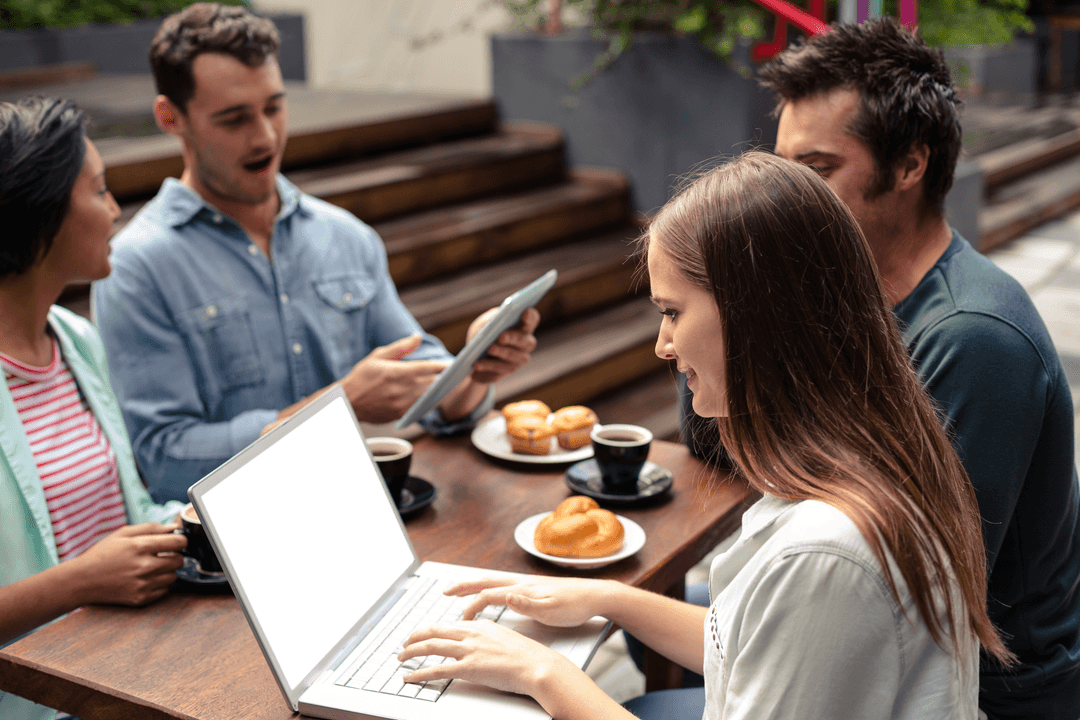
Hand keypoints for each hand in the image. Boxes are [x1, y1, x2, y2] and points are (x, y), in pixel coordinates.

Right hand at [71, 523, 186, 606]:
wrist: (80, 581)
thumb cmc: (101, 554)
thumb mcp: (123, 534)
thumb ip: (151, 528)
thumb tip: (173, 528)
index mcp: (141, 546)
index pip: (179, 542)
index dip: (180, 541)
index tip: (176, 542)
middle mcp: (144, 566)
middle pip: (179, 560)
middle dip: (174, 556)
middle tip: (162, 555)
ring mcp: (143, 585)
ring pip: (174, 576)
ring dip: (167, 571)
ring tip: (152, 567)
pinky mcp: (140, 599)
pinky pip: (164, 591)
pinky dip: (159, 584)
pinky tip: (146, 579)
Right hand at [341, 334, 449, 422]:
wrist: (348, 401)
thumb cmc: (362, 377)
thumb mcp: (378, 356)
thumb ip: (401, 347)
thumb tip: (417, 336)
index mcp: (396, 372)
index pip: (427, 368)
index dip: (442, 366)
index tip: (452, 364)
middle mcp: (401, 389)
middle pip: (432, 383)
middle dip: (445, 379)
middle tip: (457, 375)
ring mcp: (402, 404)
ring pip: (430, 397)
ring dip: (440, 391)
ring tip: (450, 386)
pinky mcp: (401, 415)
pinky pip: (422, 408)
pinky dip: (430, 402)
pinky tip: (435, 397)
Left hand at [399, 619, 573, 696]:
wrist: (537, 666)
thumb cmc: (527, 656)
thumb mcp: (504, 638)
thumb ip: (488, 637)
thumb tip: (480, 642)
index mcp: (480, 625)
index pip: (448, 625)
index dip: (432, 630)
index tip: (423, 635)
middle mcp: (472, 633)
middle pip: (434, 631)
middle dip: (415, 636)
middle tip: (405, 643)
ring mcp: (469, 650)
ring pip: (431, 646)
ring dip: (412, 652)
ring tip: (401, 657)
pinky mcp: (468, 668)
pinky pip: (437, 669)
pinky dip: (419, 673)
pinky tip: (410, 677)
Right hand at [445, 576, 612, 627]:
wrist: (595, 595)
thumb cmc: (575, 604)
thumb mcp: (552, 610)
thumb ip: (528, 604)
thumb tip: (506, 597)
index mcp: (523, 588)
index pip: (489, 594)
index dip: (471, 606)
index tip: (460, 619)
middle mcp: (521, 583)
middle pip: (486, 581)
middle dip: (464, 586)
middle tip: (446, 591)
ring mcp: (526, 584)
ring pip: (493, 581)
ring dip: (474, 585)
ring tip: (460, 591)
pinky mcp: (532, 588)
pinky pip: (503, 586)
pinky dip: (489, 589)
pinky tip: (489, 596)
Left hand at [467, 307, 538, 384]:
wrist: (473, 356)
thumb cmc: (484, 333)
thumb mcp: (484, 323)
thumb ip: (490, 320)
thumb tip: (493, 323)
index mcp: (523, 327)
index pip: (532, 319)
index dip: (530, 316)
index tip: (524, 312)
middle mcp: (525, 345)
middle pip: (525, 342)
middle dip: (513, 339)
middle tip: (501, 337)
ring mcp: (517, 361)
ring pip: (512, 358)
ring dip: (500, 353)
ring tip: (489, 349)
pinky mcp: (504, 373)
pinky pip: (498, 371)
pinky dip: (486, 366)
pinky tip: (477, 364)